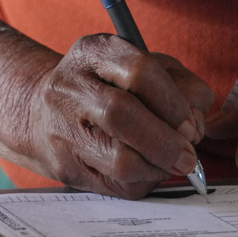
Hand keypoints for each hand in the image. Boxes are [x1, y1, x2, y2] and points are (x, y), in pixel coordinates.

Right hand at [18, 35, 213, 197]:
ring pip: (120, 160)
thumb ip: (180, 86)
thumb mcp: (145, 68)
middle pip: (122, 114)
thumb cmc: (107, 88)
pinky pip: (116, 184)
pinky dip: (143, 180)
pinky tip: (145, 169)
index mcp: (93, 52)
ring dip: (158, 167)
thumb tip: (195, 127)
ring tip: (167, 162)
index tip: (191, 126)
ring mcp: (61, 128)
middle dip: (166, 142)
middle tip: (188, 156)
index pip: (140, 71)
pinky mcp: (64, 166)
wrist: (42, 113)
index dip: (174, 104)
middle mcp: (70, 86)